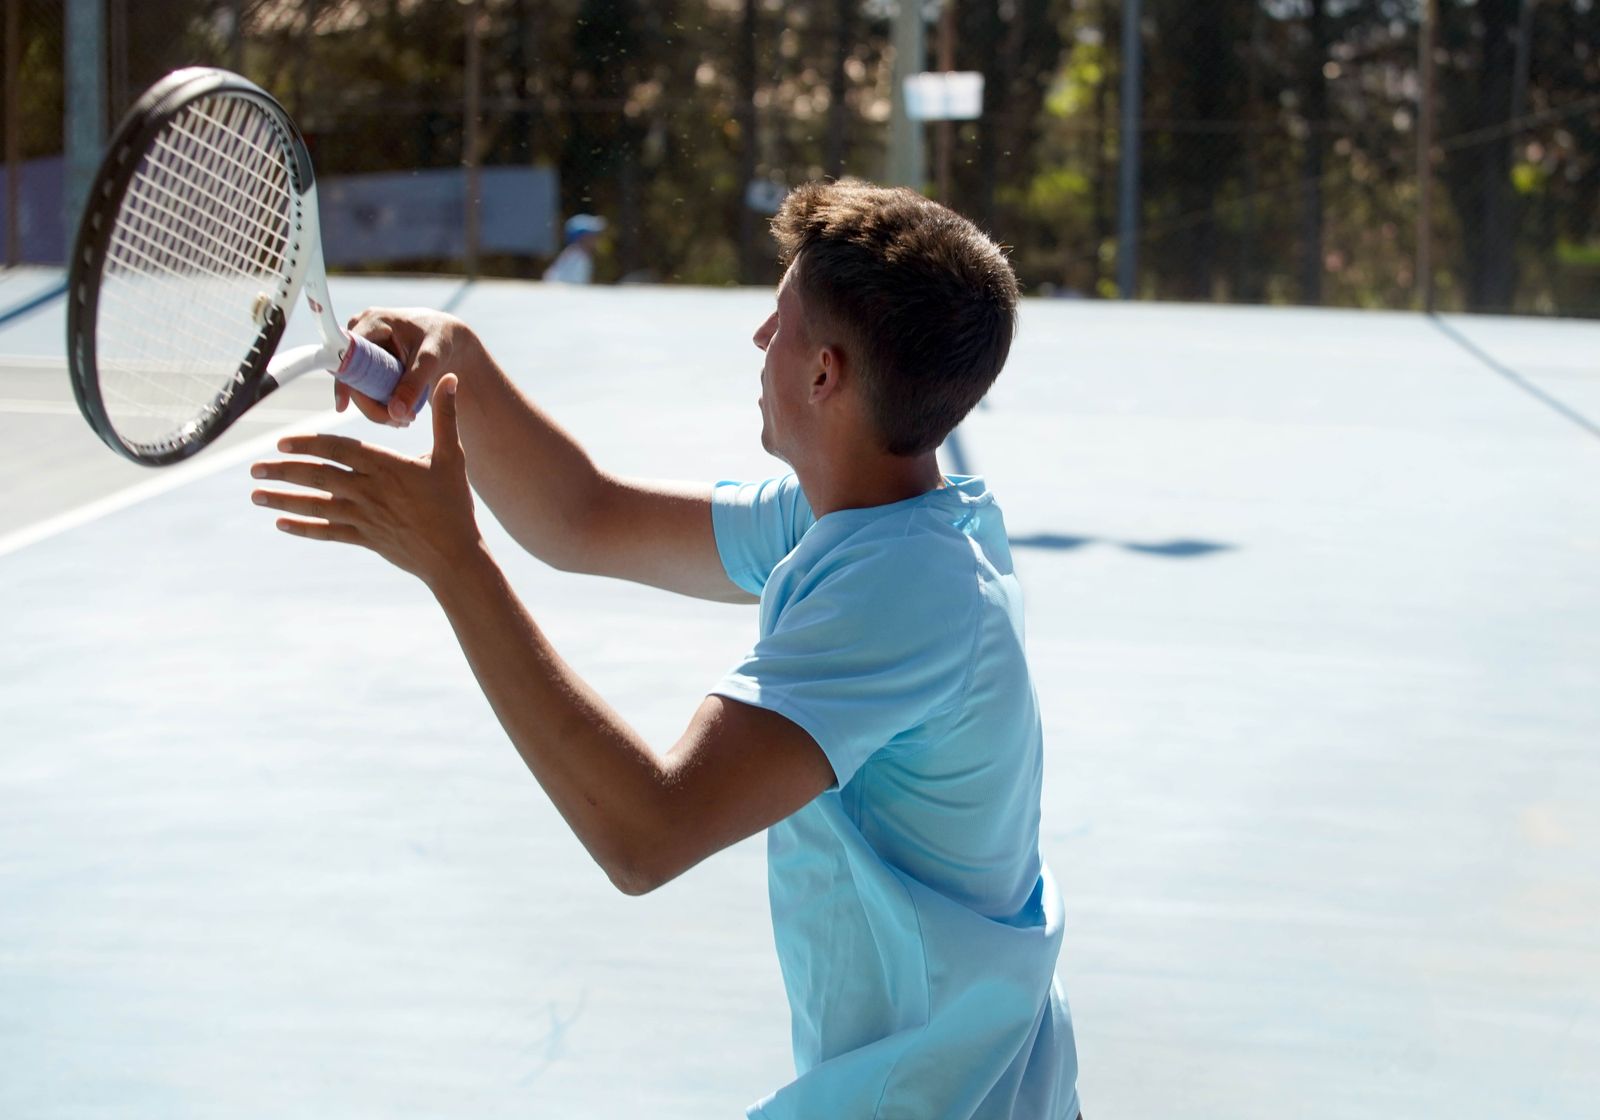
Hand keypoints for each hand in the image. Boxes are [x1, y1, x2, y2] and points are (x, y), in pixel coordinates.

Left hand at [252, 374, 483, 586]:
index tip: (282, 443)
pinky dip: (303, 528)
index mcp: (386, 466)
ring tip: (255, 494)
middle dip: (283, 471)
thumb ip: (445, 417)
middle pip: (318, 477)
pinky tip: (281, 523)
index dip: (308, 445)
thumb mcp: (452, 457)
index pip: (338, 450)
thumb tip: (450, 379)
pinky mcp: (365, 539)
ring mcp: (364, 517)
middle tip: (255, 468)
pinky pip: (327, 533)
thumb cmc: (455, 505)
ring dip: (282, 499)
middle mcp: (369, 491)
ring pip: (316, 505)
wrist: (455, 556)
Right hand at [338, 307, 482, 426]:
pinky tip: (399, 412)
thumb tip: (394, 413)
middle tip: (399, 423)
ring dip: (376, 406)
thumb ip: (414, 384)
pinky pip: (364, 384)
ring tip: (405, 420)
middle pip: (351, 374)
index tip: (342, 407)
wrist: (446, 335)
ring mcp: (360, 344)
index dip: (343, 380)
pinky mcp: (365, 358)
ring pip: (356, 383)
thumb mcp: (431, 359)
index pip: (347, 354)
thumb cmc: (440, 339)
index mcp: (372, 321)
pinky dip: (379, 401)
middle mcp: (360, 329)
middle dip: (370, 402)